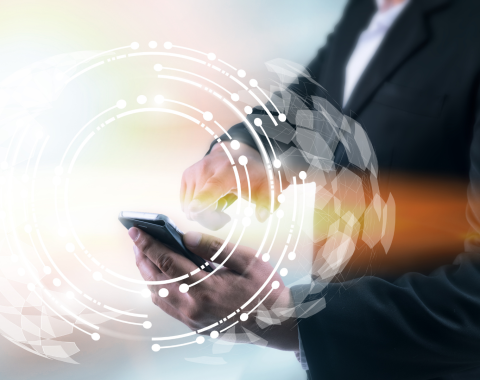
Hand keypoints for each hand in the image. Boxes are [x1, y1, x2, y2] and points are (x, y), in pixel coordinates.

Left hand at [129, 226, 298, 350]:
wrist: (279, 324)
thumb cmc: (266, 291)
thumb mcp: (249, 261)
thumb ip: (216, 248)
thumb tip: (187, 237)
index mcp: (206, 288)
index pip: (167, 262)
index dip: (148, 245)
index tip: (135, 231)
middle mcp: (194, 307)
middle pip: (155, 280)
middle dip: (142, 257)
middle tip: (136, 240)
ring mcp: (193, 319)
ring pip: (157, 296)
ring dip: (147, 274)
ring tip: (145, 256)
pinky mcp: (196, 326)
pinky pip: (168, 307)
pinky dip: (158, 290)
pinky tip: (160, 278)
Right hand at [180, 142, 283, 229]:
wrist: (240, 155)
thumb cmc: (253, 175)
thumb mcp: (267, 188)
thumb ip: (268, 203)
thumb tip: (262, 216)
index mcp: (228, 171)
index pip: (213, 187)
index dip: (203, 200)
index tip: (194, 211)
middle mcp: (208, 168)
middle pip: (198, 205)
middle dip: (210, 219)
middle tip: (224, 217)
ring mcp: (195, 170)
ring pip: (189, 207)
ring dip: (203, 214)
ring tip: (218, 206)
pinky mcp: (187, 175)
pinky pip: (185, 202)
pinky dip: (195, 207)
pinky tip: (208, 201)